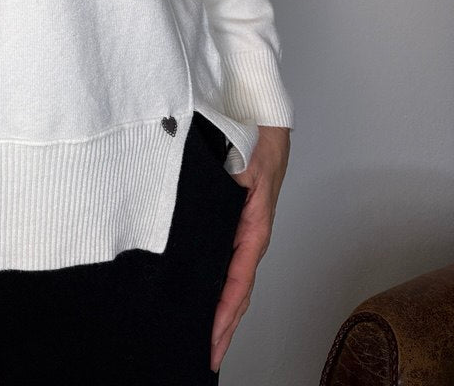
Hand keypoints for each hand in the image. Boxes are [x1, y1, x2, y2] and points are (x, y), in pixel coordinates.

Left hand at [210, 125, 289, 372]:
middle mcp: (251, 232)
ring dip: (222, 309)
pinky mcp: (237, 220)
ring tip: (206, 339)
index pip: (238, 279)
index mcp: (254, 224)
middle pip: (238, 290)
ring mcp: (245, 228)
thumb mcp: (243, 160)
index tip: (212, 339)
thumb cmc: (255, 134)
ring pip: (233, 278)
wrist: (263, 112)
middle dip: (223, 325)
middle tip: (206, 356)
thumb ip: (224, 185)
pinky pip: (229, 260)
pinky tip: (206, 295)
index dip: (225, 312)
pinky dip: (221, 285)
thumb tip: (210, 207)